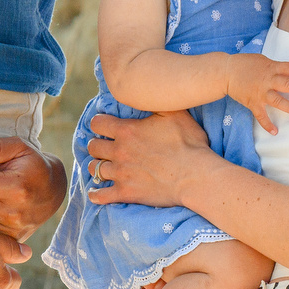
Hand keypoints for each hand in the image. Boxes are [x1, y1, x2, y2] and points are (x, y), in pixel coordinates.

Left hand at [87, 110, 210, 208]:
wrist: (195, 176)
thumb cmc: (188, 143)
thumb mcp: (175, 113)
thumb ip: (155, 102)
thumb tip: (147, 93)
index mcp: (127, 131)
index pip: (97, 123)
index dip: (100, 123)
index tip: (104, 125)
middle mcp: (119, 151)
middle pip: (93, 146)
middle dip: (97, 144)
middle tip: (104, 146)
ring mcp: (121, 174)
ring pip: (94, 168)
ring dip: (97, 166)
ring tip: (103, 165)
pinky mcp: (126, 193)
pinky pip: (101, 195)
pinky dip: (96, 194)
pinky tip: (95, 193)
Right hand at [224, 53, 288, 131]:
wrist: (225, 72)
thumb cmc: (244, 64)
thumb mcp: (262, 60)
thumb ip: (275, 66)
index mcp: (271, 68)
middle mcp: (268, 80)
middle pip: (287, 84)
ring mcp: (260, 93)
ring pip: (278, 100)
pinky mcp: (253, 102)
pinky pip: (261, 115)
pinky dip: (267, 124)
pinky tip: (275, 132)